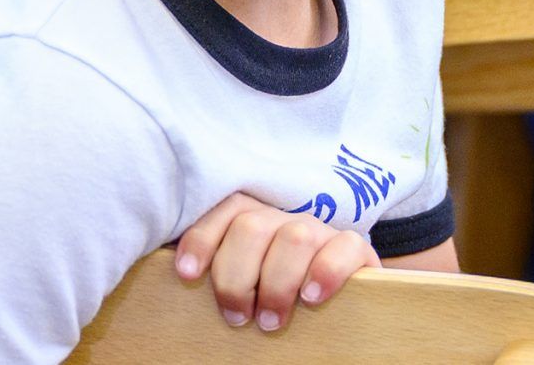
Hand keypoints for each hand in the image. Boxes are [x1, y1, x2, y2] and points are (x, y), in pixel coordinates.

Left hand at [173, 192, 378, 332]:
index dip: (201, 239)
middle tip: (238, 318)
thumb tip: (180, 280)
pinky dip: (326, 272)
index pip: (222, 212)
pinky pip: (344, 246)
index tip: (187, 275)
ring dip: (277, 283)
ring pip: (294, 237)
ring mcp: (318, 231)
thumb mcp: (241, 280)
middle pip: (250, 228)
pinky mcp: (353, 248)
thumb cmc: (270, 293)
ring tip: (272, 321)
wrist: (332, 298)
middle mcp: (281, 218)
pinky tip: (312, 298)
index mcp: (249, 219)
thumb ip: (217, 272)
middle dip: (237, 277)